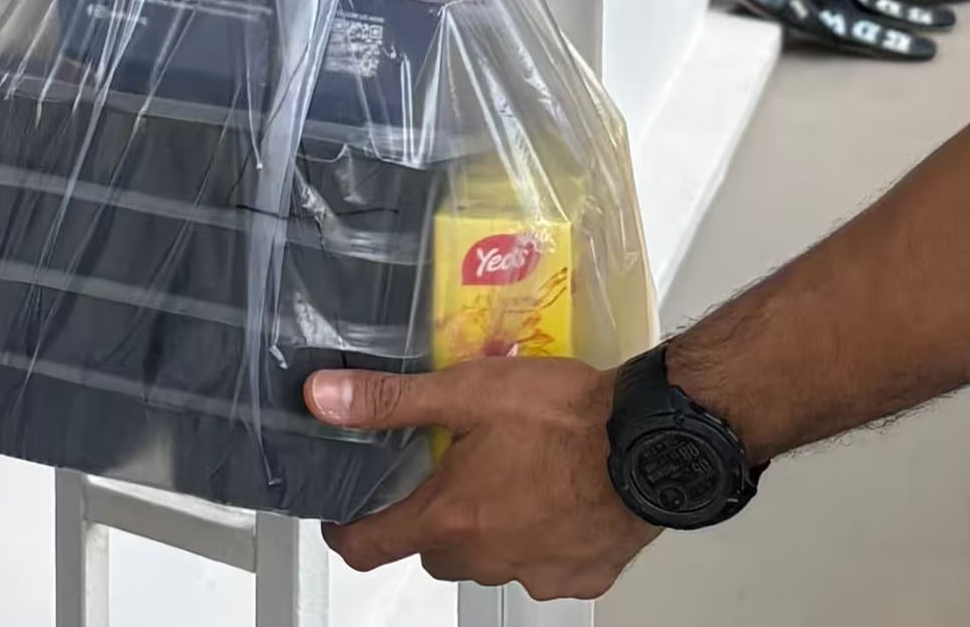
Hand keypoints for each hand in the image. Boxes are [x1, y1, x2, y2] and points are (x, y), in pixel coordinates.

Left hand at [305, 361, 657, 600]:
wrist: (647, 442)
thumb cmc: (559, 415)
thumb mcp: (464, 391)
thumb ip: (390, 401)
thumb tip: (322, 399)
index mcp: (451, 517)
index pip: (372, 547)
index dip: (347, 534)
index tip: (343, 518)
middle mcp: (486, 557)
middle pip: (433, 551)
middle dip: (428, 518)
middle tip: (442, 470)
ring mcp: (536, 574)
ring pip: (486, 560)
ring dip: (484, 528)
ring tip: (503, 473)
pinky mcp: (580, 577)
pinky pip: (540, 566)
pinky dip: (535, 539)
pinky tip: (551, 496)